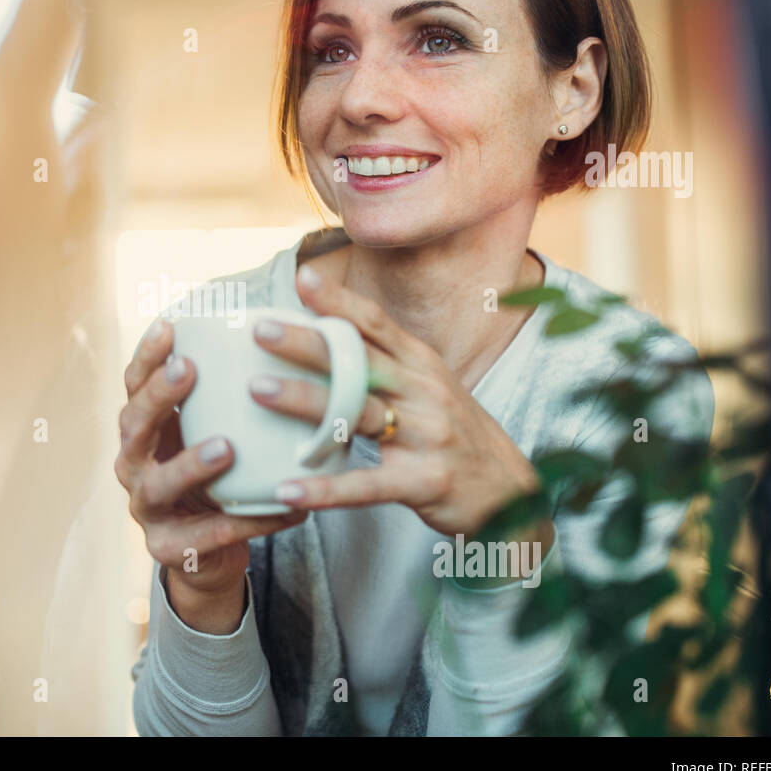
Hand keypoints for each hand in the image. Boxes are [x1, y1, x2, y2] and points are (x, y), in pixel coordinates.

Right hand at [116, 318, 308, 628]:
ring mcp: (145, 509)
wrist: (206, 554)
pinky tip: (282, 509)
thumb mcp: (211, 430)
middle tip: (190, 369)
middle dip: (158, 396)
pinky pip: (207, 535)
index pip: (134, 385)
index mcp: (142, 429)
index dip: (147, 356)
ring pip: (158, 484)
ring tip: (226, 447)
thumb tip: (283, 329)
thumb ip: (227, 395)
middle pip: (133, 426)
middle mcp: (133, 465)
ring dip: (190, 463)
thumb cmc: (214, 476)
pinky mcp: (167, 550)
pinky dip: (246, 522)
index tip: (170, 325)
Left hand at [250, 264, 548, 548]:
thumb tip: (322, 340)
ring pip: (358, 412)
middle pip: (360, 361)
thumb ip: (383, 366)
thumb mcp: (428, 389)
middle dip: (309, 343)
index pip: (377, 324)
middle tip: (261, 331)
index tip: (301, 277)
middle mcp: (425, 391)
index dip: (339, 300)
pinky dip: (325, 489)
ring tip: (259, 391)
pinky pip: (366, 485)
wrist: (511, 493)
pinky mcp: (426, 482)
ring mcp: (428, 435)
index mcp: (421, 365)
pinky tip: (288, 490)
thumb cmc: (454, 436)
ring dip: (306, 401)